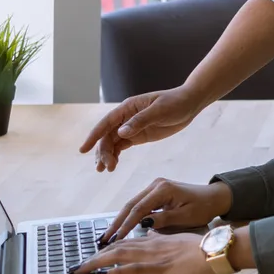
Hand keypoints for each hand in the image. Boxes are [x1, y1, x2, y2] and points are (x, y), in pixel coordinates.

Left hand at [71, 232, 217, 273]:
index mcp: (154, 239)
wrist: (215, 249)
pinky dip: (116, 271)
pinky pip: (134, 268)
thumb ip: (162, 235)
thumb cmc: (200, 246)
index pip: (123, 243)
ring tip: (80, 271)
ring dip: (96, 263)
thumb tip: (148, 232)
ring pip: (119, 256)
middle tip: (75, 269)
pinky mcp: (160, 268)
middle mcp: (150, 245)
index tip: (90, 257)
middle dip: (92, 258)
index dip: (104, 250)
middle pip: (115, 249)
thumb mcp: (177, 238)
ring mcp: (154, 256)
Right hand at [79, 86, 202, 171]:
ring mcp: (131, 127)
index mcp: (128, 107)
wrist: (190, 103)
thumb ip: (141, 121)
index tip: (83, 150)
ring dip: (107, 155)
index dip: (94, 136)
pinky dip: (116, 155)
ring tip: (105, 170)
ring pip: (113, 143)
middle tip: (105, 168)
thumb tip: (121, 133)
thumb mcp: (160, 111)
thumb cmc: (175, 103)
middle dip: (103, 152)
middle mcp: (126, 117)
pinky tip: (113, 165)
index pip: (106, 123)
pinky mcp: (139, 136)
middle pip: (107, 136)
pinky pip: (122, 146)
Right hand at [100, 179, 232, 244]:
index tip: (115, 239)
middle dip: (116, 223)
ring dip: (120, 221)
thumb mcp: (185, 217)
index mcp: (163, 189)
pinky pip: (139, 206)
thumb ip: (163, 220)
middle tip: (104, 239)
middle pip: (130, 205)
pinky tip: (121, 229)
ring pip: (132, 205)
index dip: (125, 225)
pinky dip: (130, 218)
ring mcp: (155, 187)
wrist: (214, 198)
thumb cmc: (203, 208)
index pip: (138, 209)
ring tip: (108, 237)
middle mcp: (156, 185)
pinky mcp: (156, 193)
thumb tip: (142, 224)